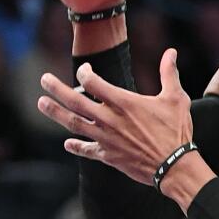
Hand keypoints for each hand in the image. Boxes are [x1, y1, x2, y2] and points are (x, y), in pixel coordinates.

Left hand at [37, 48, 192, 184]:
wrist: (174, 166)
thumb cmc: (176, 131)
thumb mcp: (176, 98)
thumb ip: (169, 73)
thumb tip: (171, 52)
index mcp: (124, 102)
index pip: (93, 83)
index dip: (84, 73)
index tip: (84, 71)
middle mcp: (110, 119)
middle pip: (75, 101)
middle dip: (56, 89)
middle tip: (43, 80)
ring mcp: (106, 138)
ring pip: (74, 124)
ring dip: (56, 113)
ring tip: (42, 103)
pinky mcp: (108, 156)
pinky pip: (87, 150)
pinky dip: (76, 146)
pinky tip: (67, 143)